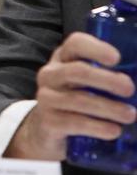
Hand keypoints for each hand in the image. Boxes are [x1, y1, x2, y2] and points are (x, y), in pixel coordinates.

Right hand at [6, 32, 136, 159]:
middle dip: (107, 80)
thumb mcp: (91, 84)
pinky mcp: (47, 121)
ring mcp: (46, 98)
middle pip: (77, 71)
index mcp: (64, 59)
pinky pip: (73, 123)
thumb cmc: (79, 100)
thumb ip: (111, 78)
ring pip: (77, 99)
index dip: (95, 49)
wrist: (49, 130)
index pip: (75, 44)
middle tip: (129, 90)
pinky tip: (114, 130)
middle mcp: (50, 75)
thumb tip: (134, 80)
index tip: (116, 59)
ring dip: (108, 108)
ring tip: (130, 115)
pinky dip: (97, 127)